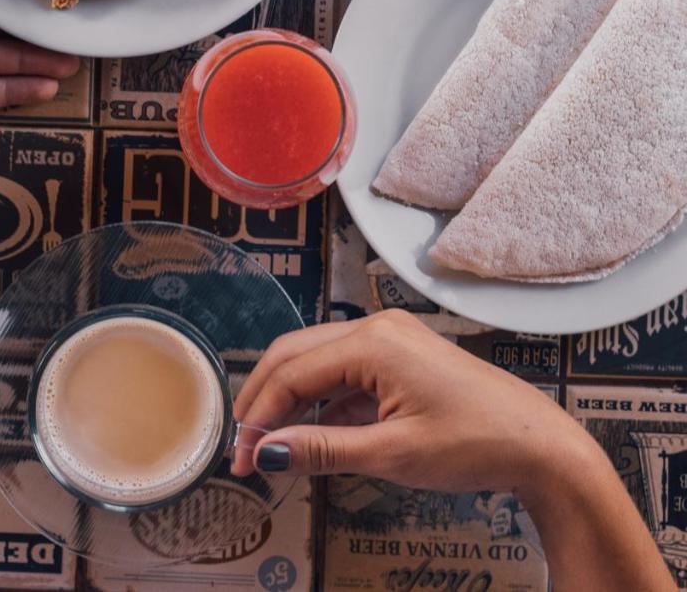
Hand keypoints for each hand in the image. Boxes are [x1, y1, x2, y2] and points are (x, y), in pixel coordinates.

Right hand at [232, 310, 600, 494]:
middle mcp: (376, 328)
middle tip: (245, 448)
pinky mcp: (402, 357)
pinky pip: (344, 373)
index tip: (243, 459)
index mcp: (372, 342)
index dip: (259, 417)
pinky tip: (313, 435)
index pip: (292, 374)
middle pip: (295, 356)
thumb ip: (322, 449)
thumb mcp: (392, 454)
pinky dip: (322, 403)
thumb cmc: (476, 444)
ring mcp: (391, 339)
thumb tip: (267, 453)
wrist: (544, 448)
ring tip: (273, 446)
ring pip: (317, 363)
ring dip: (291, 402)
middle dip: (265, 402)